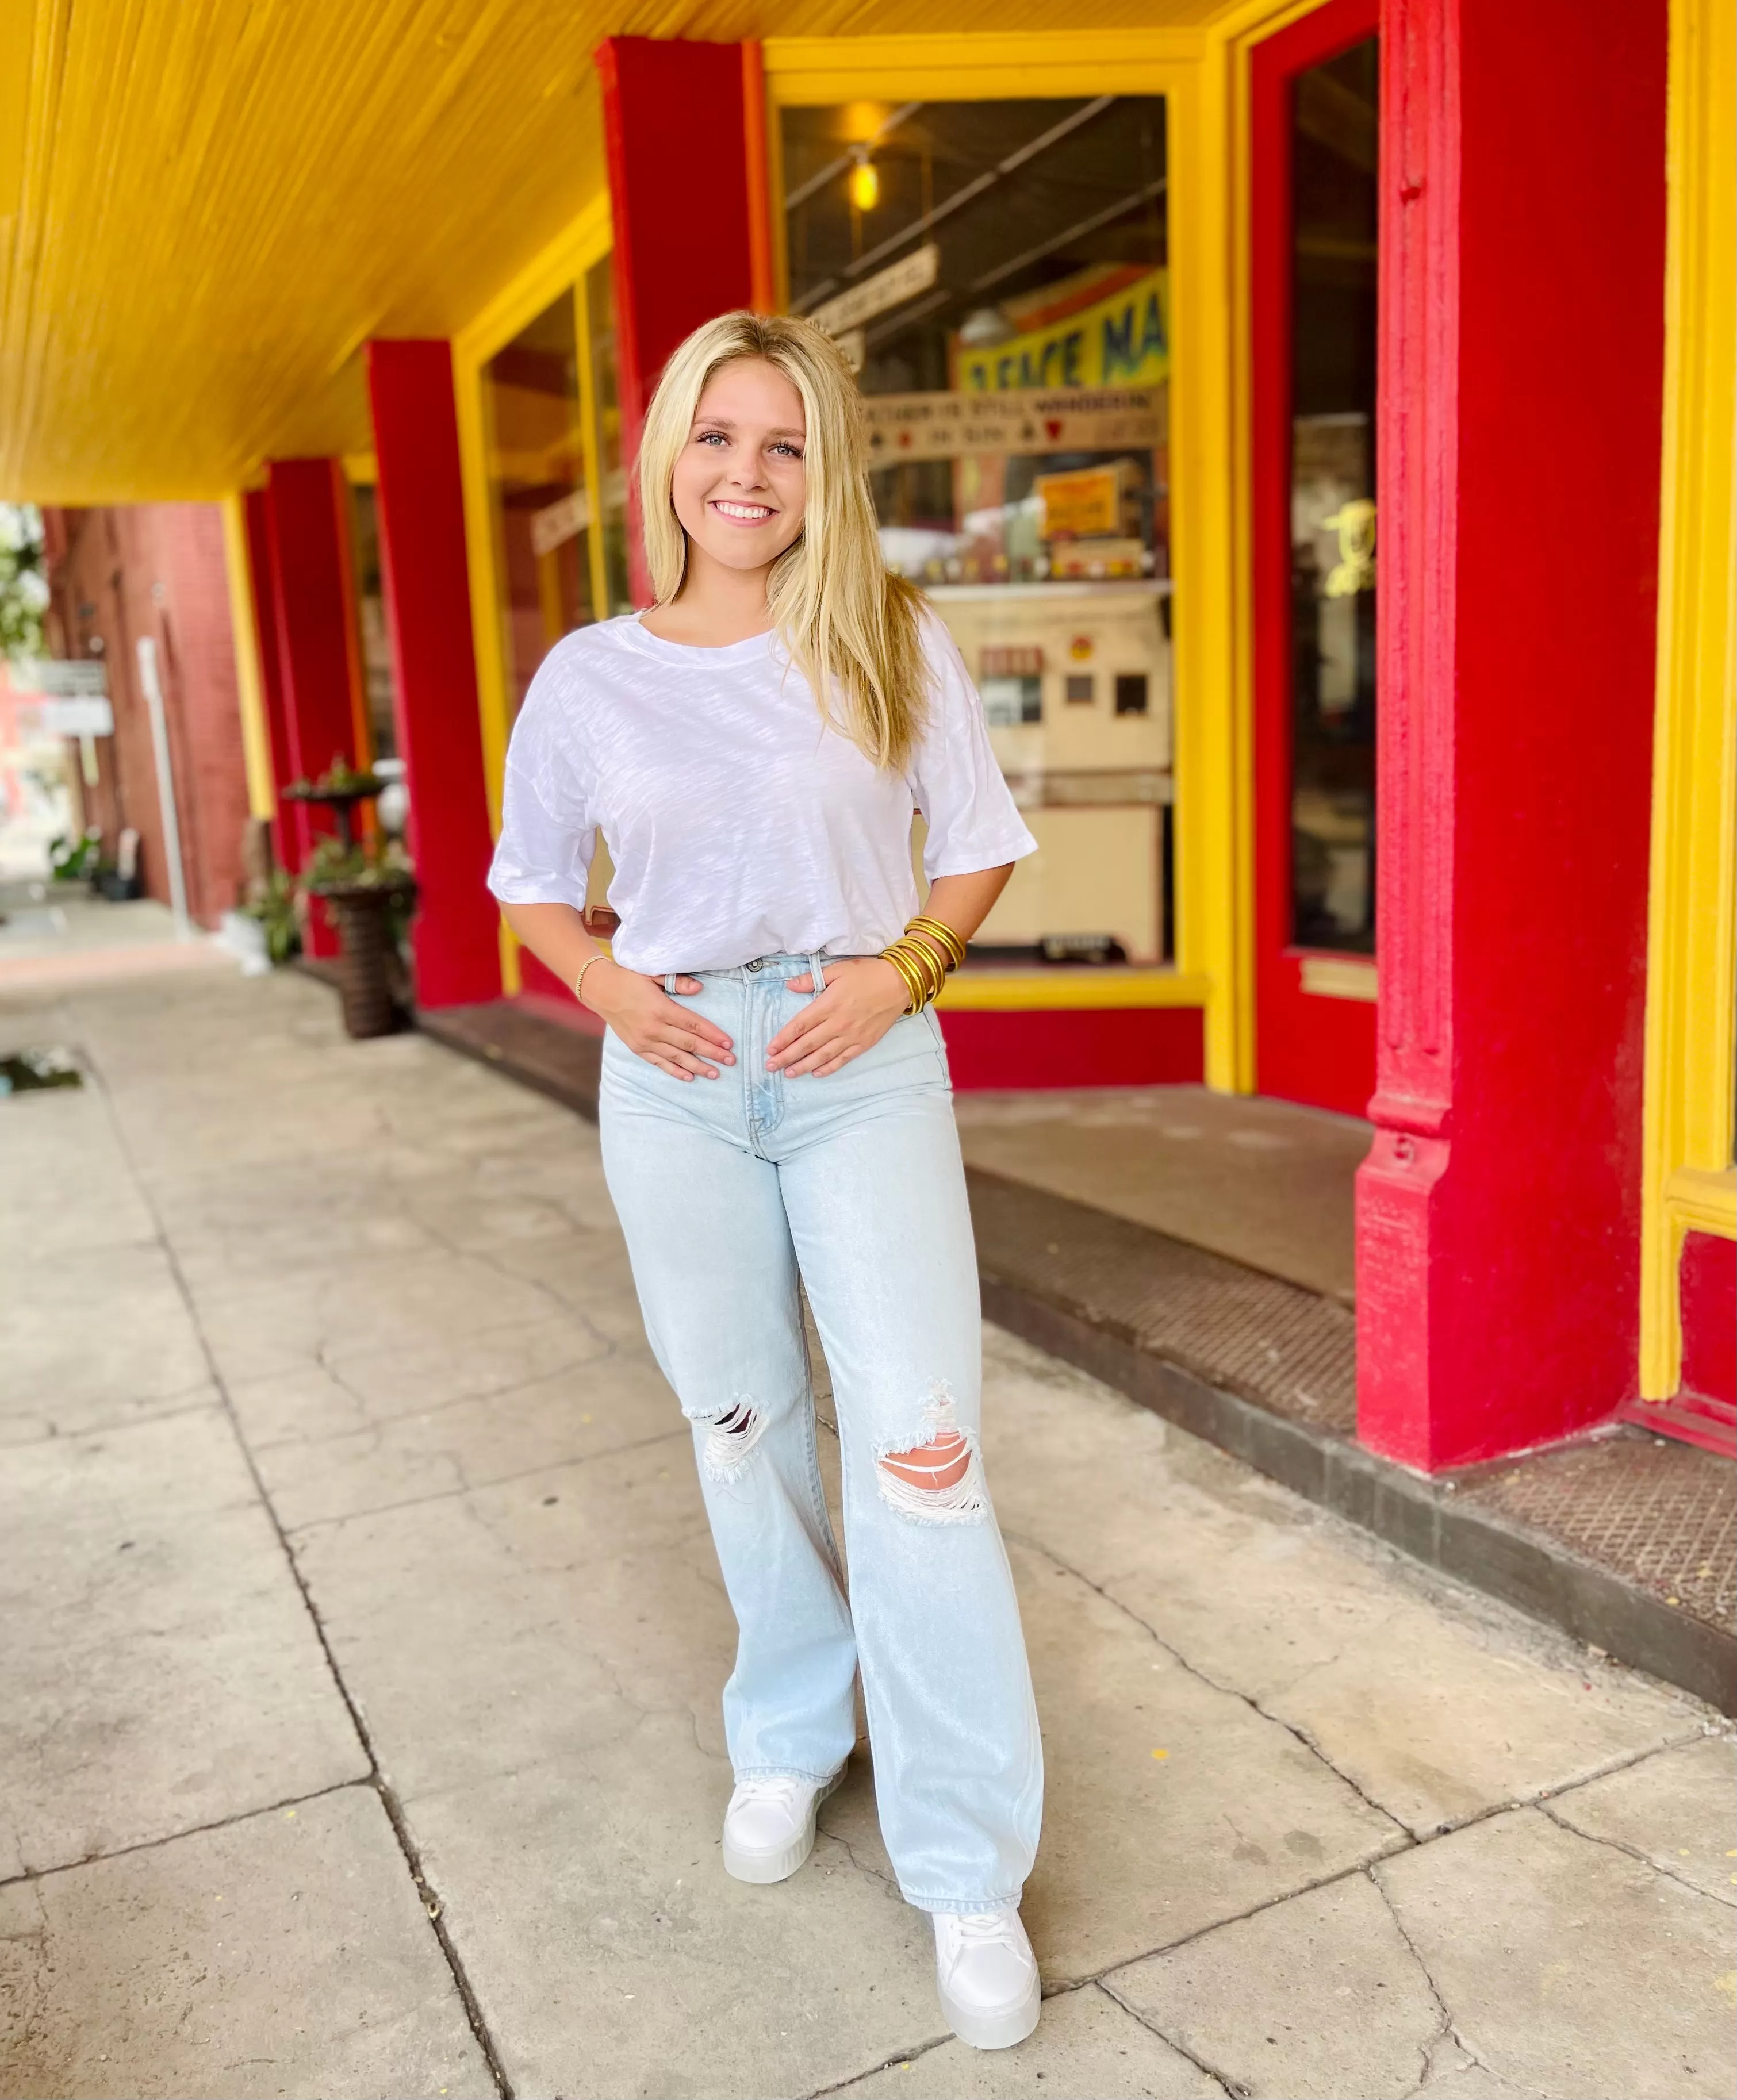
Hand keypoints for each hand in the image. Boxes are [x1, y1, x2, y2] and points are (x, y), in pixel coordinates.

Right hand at [583, 959, 734, 1081]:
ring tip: (715, 1074)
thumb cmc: (629, 979)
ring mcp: (644, 1041)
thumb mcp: (652, 973)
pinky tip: (689, 1077)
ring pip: (677, 1057)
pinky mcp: (637, 1048)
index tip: (729, 1043)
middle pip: (689, 1044)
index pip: (693, 1024)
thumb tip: (699, 989)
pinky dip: (675, 1071)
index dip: (713, 1035)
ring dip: (698, 1066)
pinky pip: (659, 1063)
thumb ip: (677, 981)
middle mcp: (653, 1028)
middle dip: (712, 1053)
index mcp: (660, 1008)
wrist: (600, 990)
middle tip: (731, 1061)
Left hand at [765, 957, 910, 1077]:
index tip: (770, 1049)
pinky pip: (843, 1059)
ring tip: (789, 1073)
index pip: (799, 1026)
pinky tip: (816, 1073)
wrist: (900, 983)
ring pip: (822, 1055)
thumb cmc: (867, 973)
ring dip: (803, 1066)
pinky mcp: (864, 1043)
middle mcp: (837, 1024)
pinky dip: (829, 1068)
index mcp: (828, 1004)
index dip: (783, 1039)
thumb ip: (811, 979)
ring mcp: (851, 1036)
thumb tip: (789, 985)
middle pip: (807, 1044)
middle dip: (787, 1057)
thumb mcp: (837, 970)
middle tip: (771, 1067)